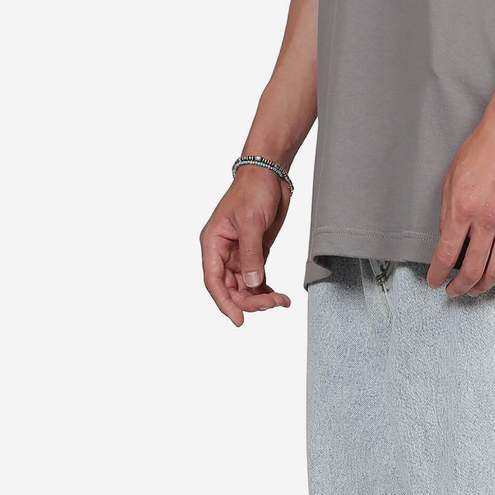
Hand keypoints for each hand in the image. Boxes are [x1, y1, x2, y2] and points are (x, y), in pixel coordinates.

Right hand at [199, 168, 292, 326]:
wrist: (270, 175)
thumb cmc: (253, 190)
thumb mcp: (251, 222)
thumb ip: (252, 255)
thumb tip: (253, 284)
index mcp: (213, 243)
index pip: (214, 281)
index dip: (225, 302)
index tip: (239, 319)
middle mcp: (223, 252)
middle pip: (231, 288)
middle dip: (250, 300)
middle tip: (272, 304)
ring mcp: (239, 255)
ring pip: (245, 287)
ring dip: (262, 298)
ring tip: (281, 300)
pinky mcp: (255, 254)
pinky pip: (257, 280)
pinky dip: (267, 290)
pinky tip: (279, 296)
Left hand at [427, 112, 494, 295]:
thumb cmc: (480, 151)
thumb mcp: (450, 180)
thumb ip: (447, 214)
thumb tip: (447, 242)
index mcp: (462, 210)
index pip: (446, 255)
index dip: (437, 274)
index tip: (434, 282)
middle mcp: (486, 220)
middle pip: (472, 270)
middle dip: (459, 287)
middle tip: (453, 291)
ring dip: (483, 286)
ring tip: (474, 289)